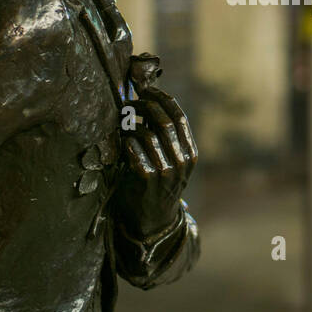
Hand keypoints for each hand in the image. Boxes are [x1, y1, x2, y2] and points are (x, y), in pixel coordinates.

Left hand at [115, 85, 197, 234]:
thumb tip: (149, 102)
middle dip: (143, 107)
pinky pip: (133, 150)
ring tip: (122, 125)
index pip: (179, 117)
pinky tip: (122, 144)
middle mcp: (181, 161)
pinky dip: (125, 142)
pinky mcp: (146, 179)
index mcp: (190, 153)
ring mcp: (164, 171)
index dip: (162, 99)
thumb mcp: (173, 162)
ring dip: (130, 125)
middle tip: (129, 104)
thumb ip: (166, 137)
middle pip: (162, 122)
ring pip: (145, 134)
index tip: (147, 90)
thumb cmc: (159, 184)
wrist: (154, 221)